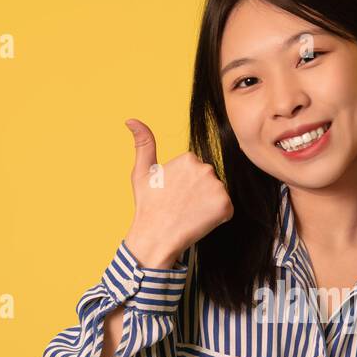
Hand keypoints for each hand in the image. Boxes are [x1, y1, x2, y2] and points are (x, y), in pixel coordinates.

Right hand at [121, 118, 233, 267]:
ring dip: (208, 205)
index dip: (186, 185)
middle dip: (199, 193)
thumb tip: (131, 120)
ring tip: (189, 214)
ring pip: (217, 195)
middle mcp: (206, 169)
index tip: (174, 194)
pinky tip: (199, 221)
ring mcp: (217, 188)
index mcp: (189, 158)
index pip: (196, 170)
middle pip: (209, 181)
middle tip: (181, 206)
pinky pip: (226, 210)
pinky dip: (216, 217)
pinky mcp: (225, 206)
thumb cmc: (148, 205)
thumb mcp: (142, 171)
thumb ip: (143, 143)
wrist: (155, 236)